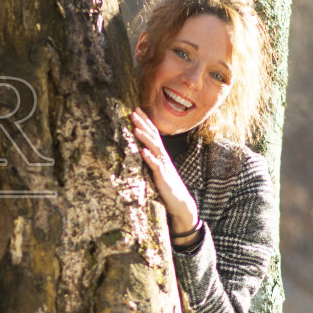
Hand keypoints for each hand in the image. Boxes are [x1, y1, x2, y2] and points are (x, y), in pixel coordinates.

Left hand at [130, 108, 198, 236]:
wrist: (180, 203)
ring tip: (136, 129)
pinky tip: (143, 152)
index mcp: (160, 155)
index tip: (136, 110)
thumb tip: (139, 148)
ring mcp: (164, 167)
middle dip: (143, 124)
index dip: (145, 122)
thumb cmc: (167, 186)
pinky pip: (156, 167)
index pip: (153, 134)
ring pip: (154, 149)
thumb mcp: (156, 170)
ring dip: (145, 138)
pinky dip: (150, 159)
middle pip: (153, 137)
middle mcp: (163, 157)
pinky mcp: (163, 178)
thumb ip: (150, 159)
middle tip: (133, 112)